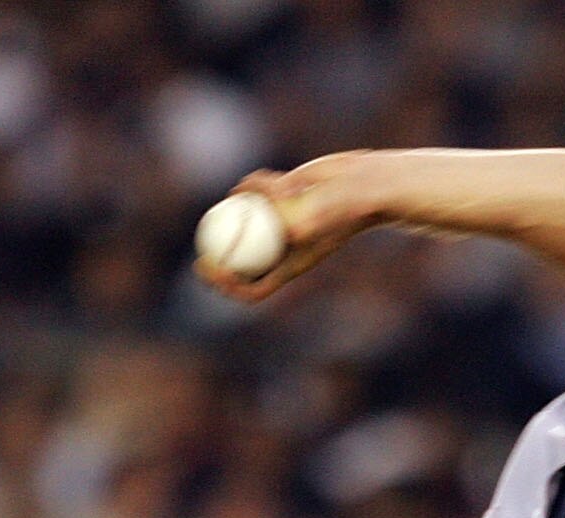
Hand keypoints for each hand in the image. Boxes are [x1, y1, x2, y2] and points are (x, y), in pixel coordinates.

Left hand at [199, 156, 375, 302]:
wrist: (364, 184)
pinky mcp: (280, 201)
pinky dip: (251, 188)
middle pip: (241, 266)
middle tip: (201, 253)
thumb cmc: (347, 205)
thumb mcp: (321, 215)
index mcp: (290, 266)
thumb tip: (280, 225)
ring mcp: (280, 226)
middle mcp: (282, 249)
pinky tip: (252, 181)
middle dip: (216, 263)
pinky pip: (254, 198)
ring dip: (235, 214)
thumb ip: (299, 219)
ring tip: (234, 198)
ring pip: (244, 227)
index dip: (229, 287)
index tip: (212, 269)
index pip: (254, 289)